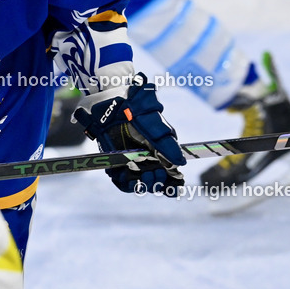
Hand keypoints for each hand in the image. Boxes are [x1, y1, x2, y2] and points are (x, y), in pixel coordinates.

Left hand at [73, 74, 185, 194]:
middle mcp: (147, 159)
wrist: (108, 101)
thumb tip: (181, 162)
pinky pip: (122, 181)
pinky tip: (129, 178)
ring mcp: (131, 162)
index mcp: (160, 151)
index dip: (173, 184)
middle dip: (158, 182)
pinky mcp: (115, 163)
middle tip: (157, 173)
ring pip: (140, 183)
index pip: (170, 174)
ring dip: (144, 184)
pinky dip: (126, 183)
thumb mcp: (153, 122)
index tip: (175, 187)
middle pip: (155, 181)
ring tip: (147, 175)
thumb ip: (166, 142)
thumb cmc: (134, 108)